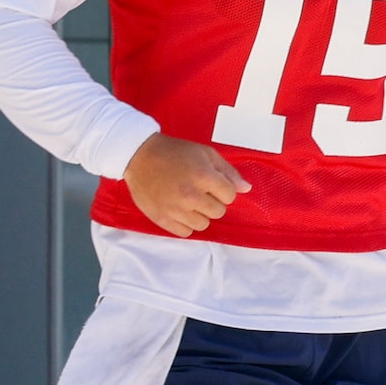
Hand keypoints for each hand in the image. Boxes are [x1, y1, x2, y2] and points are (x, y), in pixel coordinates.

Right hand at [122, 133, 248, 236]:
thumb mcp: (205, 153)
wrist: (139, 156)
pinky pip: (185, 232)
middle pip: (218, 212)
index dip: (223, 189)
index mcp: (203, 176)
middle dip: (213, 202)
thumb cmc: (174, 152)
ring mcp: (175, 209)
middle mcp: (190, 195)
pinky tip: (179, 210)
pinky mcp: (162, 219)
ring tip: (188, 201)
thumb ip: (228, 171)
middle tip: (199, 191)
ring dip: (200, 214)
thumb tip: (246, 189)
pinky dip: (185, 223)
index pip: (230, 196)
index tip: (212, 183)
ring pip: (203, 225)